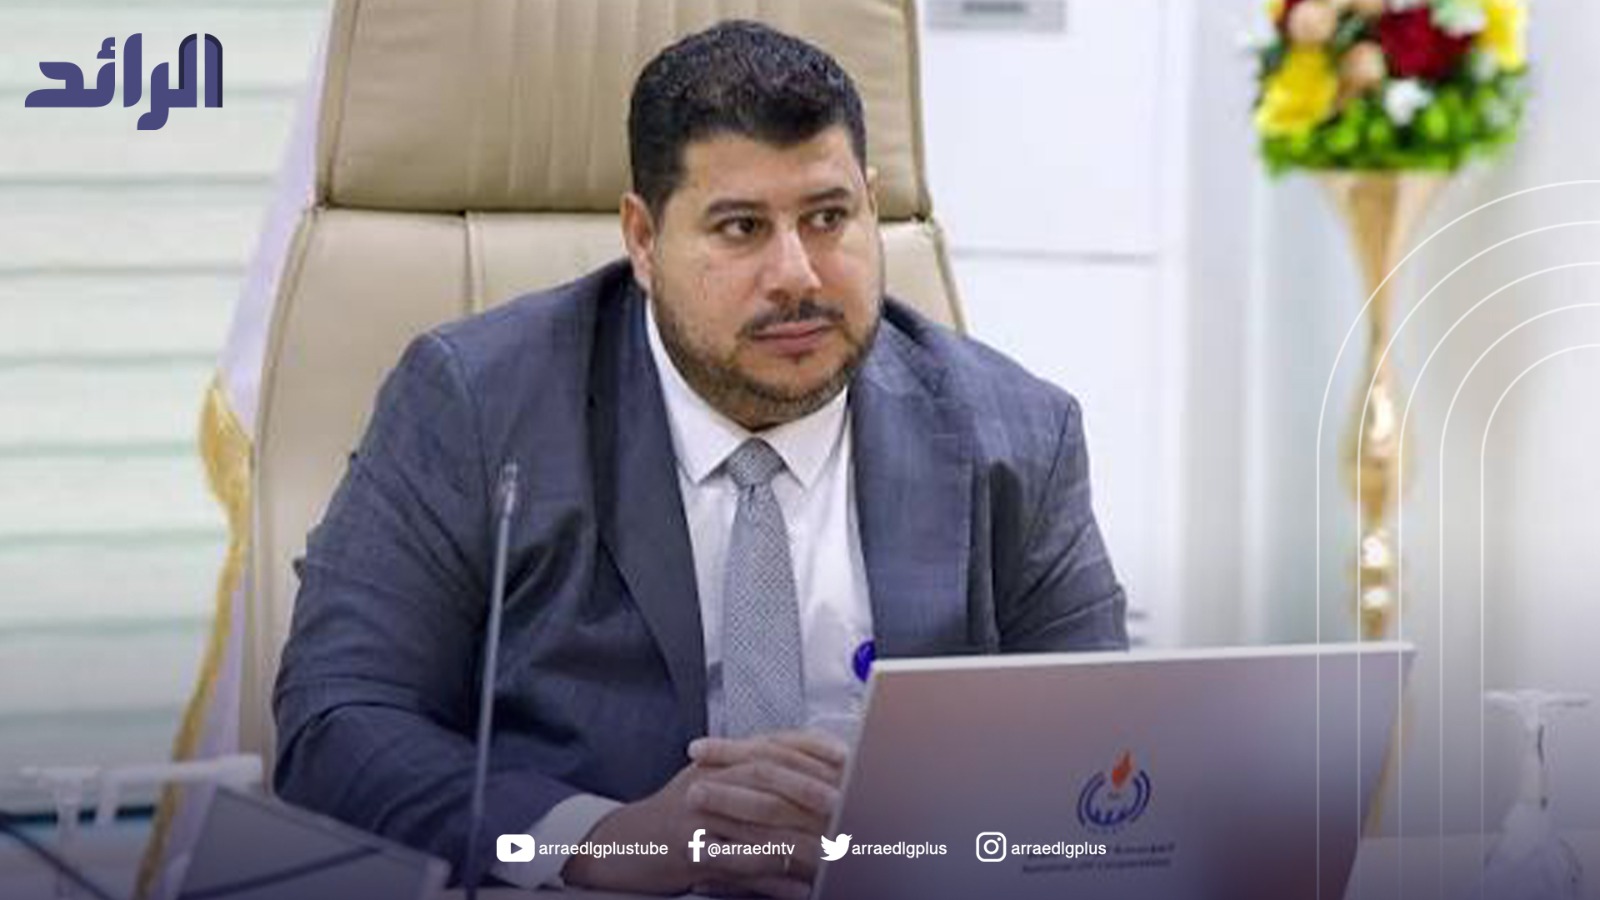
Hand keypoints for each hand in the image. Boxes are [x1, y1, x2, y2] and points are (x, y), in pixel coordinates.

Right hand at [560, 730, 847, 897]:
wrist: (618, 843)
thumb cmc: (674, 817)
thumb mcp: (714, 783)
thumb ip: (757, 770)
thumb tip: (816, 768)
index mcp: (722, 761)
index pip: (775, 745)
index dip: (814, 749)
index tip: (849, 759)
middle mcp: (710, 780)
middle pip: (770, 777)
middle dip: (814, 789)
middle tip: (851, 803)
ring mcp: (699, 817)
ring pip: (761, 825)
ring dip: (804, 840)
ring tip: (839, 851)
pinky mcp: (690, 854)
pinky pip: (742, 867)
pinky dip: (777, 880)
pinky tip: (803, 888)